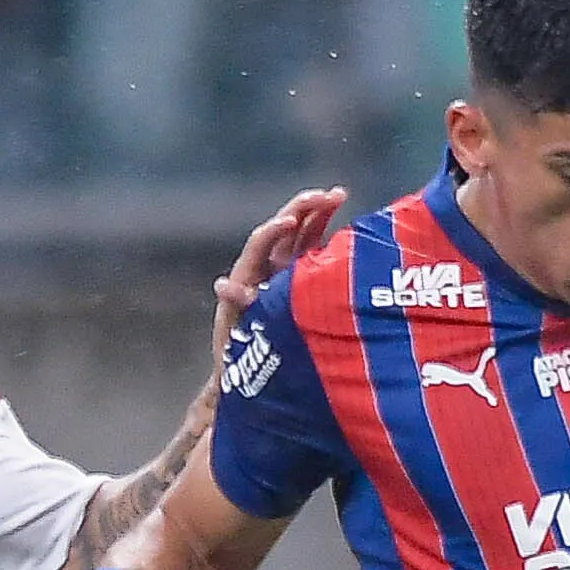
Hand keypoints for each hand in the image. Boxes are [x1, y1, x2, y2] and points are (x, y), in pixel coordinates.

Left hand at [215, 186, 345, 356]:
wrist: (252, 374)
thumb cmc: (237, 353)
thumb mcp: (236, 329)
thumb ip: (236, 304)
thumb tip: (222, 285)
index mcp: (248, 273)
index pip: (260, 243)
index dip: (273, 231)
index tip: (289, 222)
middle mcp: (267, 266)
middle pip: (284, 228)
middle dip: (303, 209)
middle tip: (326, 195)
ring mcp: (287, 269)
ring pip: (303, 232)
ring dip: (319, 212)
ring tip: (339, 195)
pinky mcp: (304, 277)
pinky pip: (316, 247)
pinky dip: (328, 230)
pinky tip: (347, 220)